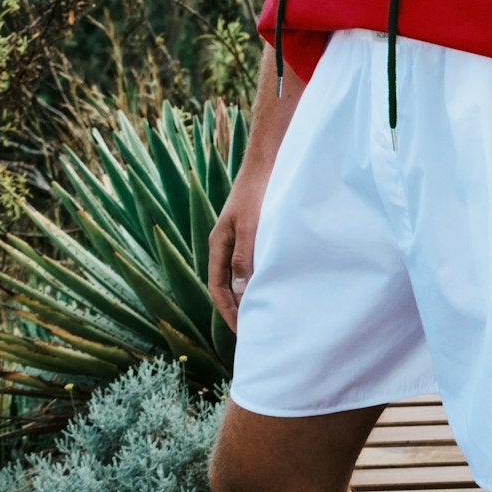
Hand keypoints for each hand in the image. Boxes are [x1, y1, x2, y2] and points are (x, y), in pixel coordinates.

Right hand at [208, 167, 268, 333]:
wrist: (268, 161)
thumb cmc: (258, 192)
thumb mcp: (251, 226)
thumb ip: (244, 258)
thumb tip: (240, 293)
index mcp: (218, 244)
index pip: (218, 287)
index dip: (228, 310)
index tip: (242, 330)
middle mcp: (226, 243)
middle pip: (227, 284)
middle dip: (237, 307)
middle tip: (254, 328)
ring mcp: (240, 237)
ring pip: (241, 273)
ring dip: (249, 292)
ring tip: (265, 311)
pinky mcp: (255, 231)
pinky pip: (253, 261)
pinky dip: (259, 276)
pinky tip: (274, 282)